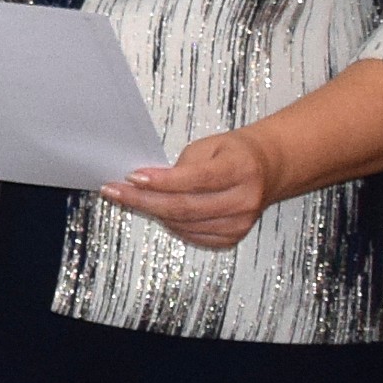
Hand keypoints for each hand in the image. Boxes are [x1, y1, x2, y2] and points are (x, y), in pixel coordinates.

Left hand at [105, 128, 272, 249]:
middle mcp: (244, 199)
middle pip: (185, 207)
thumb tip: (148, 182)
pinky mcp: (233, 236)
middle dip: (143, 200)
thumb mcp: (209, 146)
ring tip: (130, 198)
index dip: (161, 181)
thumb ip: (183, 164)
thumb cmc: (234, 154)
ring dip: (152, 212)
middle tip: (115, 191)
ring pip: (184, 224)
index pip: (195, 179)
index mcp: (240, 169)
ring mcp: (240, 222)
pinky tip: (157, 211)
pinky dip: (170, 224)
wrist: (267, 170)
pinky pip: (193, 236)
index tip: (132, 177)